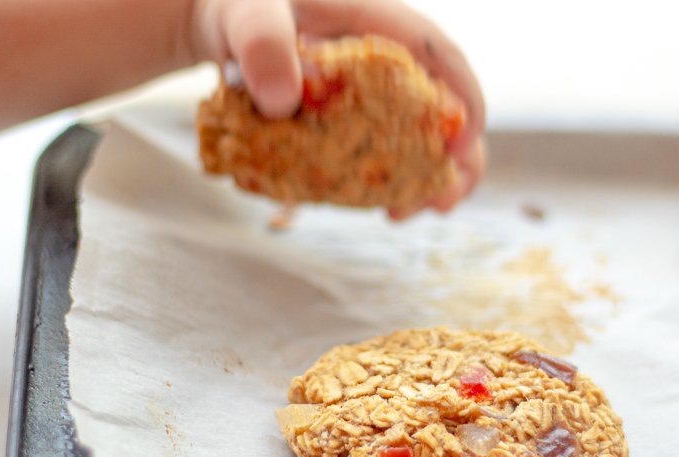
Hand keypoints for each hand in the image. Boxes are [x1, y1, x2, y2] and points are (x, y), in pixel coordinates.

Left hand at [191, 0, 485, 216]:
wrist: (216, 22)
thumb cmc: (238, 7)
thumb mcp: (247, 12)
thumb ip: (262, 42)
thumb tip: (283, 101)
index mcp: (375, 19)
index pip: (438, 55)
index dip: (462, 100)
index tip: (460, 146)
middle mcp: (384, 57)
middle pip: (443, 105)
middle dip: (454, 157)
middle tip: (442, 201)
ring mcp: (369, 91)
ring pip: (417, 134)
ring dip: (423, 177)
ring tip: (404, 214)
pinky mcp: (349, 118)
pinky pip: (380, 149)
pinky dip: (385, 180)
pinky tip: (379, 205)